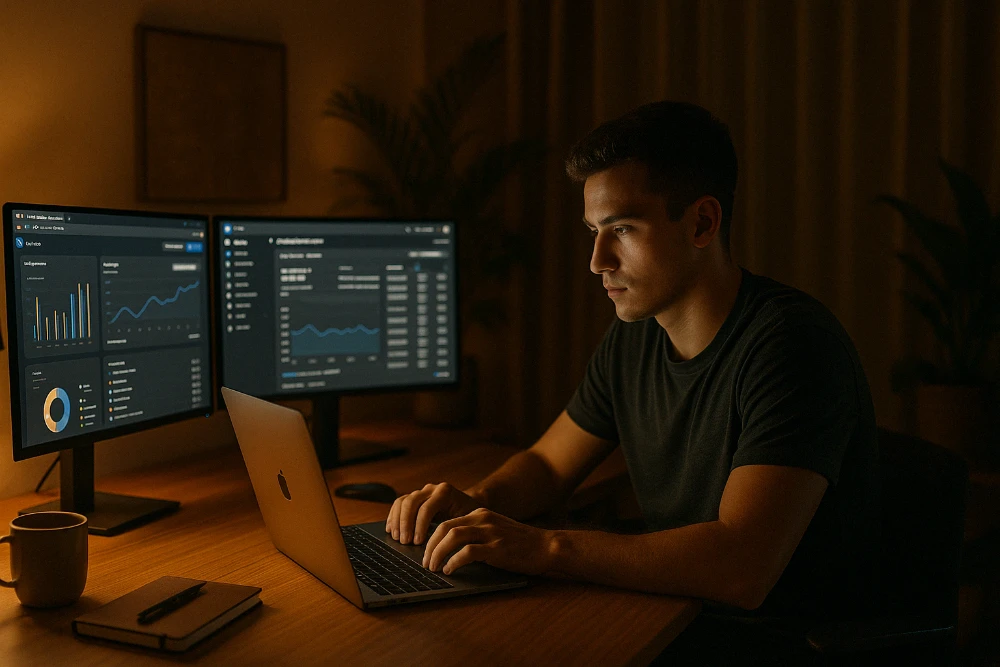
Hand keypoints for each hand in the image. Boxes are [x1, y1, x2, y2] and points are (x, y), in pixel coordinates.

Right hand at [385, 482, 481, 544]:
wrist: (471, 504)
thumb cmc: (470, 515)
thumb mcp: (468, 520)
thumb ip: (456, 528)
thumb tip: (443, 545)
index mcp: (445, 492)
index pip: (426, 507)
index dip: (419, 526)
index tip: (417, 542)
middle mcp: (432, 489)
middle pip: (411, 502)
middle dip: (406, 524)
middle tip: (404, 542)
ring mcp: (422, 492)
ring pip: (403, 502)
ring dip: (397, 521)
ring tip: (397, 538)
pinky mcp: (415, 497)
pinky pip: (399, 503)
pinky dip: (393, 516)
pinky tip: (390, 529)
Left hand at [422, 508, 555, 575]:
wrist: (547, 546)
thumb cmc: (521, 544)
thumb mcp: (495, 531)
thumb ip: (476, 534)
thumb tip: (448, 549)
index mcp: (480, 514)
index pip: (447, 522)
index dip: (432, 538)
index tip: (426, 553)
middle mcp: (483, 519)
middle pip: (445, 528)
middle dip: (430, 546)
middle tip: (425, 563)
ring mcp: (490, 532)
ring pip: (452, 537)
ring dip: (437, 553)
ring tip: (433, 568)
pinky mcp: (497, 548)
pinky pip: (468, 552)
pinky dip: (454, 562)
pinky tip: (450, 570)